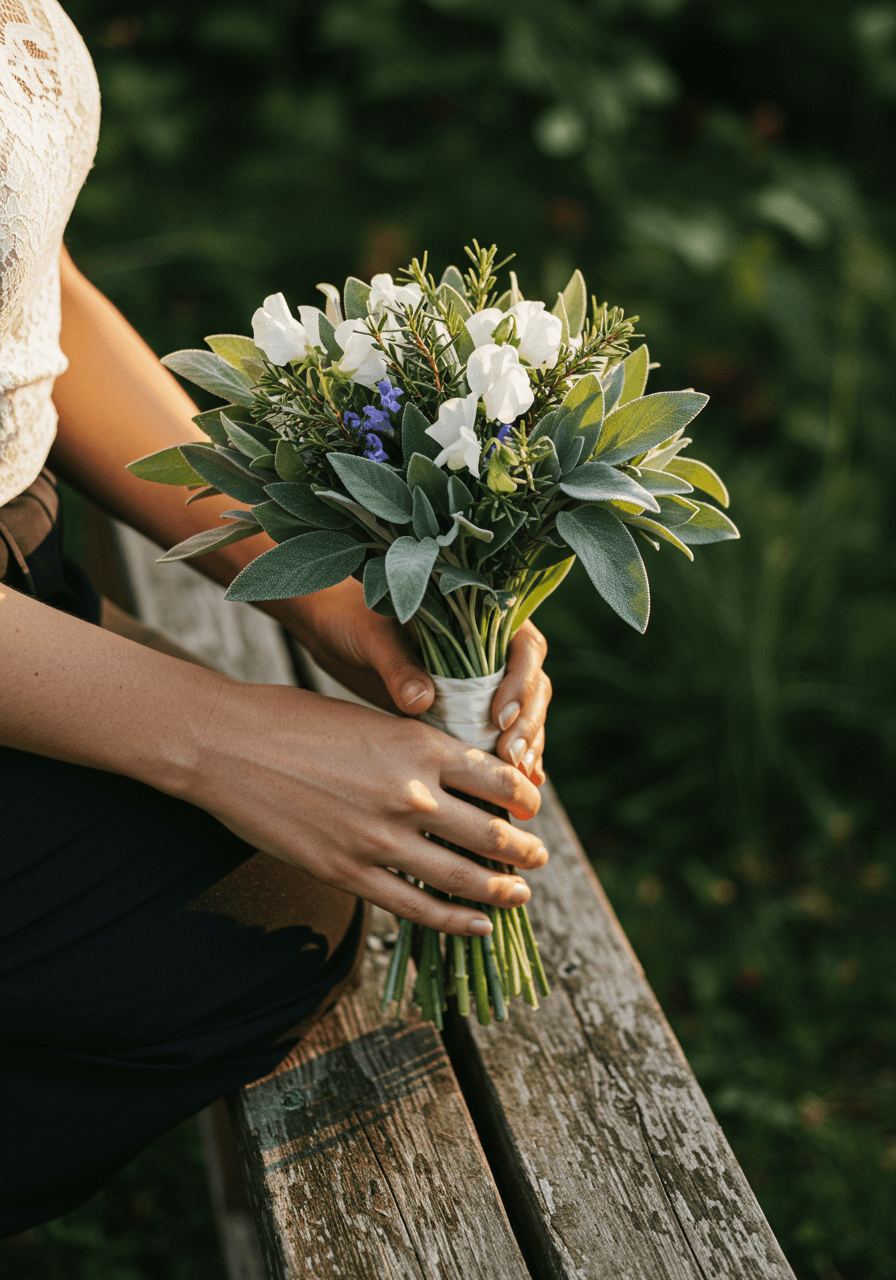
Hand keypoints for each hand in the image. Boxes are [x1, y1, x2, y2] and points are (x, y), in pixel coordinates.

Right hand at [194, 680, 548, 935]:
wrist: (227, 745)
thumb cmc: (296, 720)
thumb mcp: (371, 719)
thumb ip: (417, 750)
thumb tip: (460, 777)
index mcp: (419, 745)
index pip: (499, 778)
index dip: (524, 798)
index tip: (531, 808)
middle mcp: (411, 792)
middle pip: (491, 833)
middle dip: (524, 852)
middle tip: (539, 858)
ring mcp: (380, 837)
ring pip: (462, 877)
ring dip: (500, 890)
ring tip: (520, 895)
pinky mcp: (348, 872)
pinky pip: (415, 906)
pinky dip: (455, 919)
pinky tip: (479, 924)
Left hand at [282, 579, 550, 783]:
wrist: (336, 635)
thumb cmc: (354, 622)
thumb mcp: (373, 638)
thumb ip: (398, 665)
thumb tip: (420, 701)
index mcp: (481, 618)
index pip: (526, 647)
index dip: (521, 684)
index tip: (498, 717)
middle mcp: (492, 650)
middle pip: (534, 688)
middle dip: (528, 725)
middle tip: (510, 758)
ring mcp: (483, 684)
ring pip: (523, 716)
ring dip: (525, 747)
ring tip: (516, 780)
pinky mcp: (466, 712)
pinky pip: (498, 736)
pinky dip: (508, 761)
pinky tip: (518, 787)